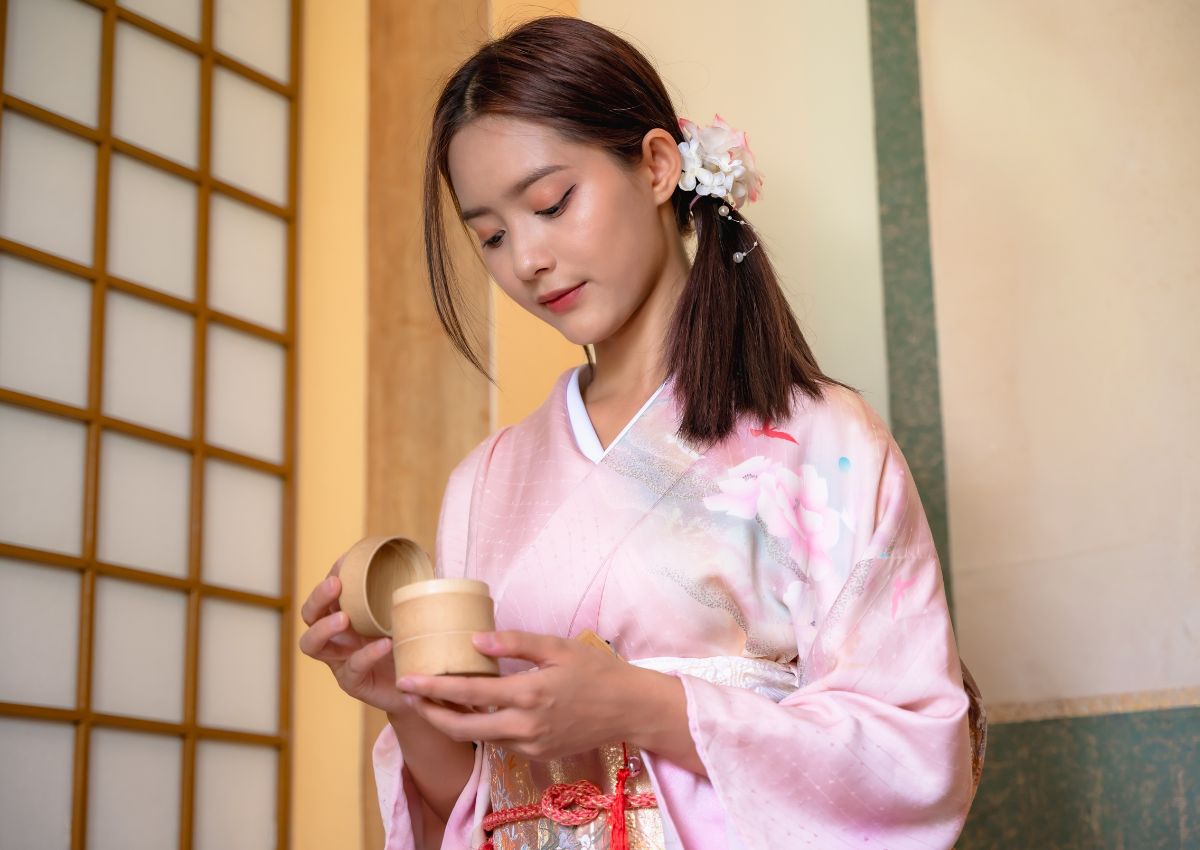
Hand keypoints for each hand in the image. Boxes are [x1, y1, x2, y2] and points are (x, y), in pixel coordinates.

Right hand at [298, 555, 407, 714]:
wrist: (422, 686)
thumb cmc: (411, 644)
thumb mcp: (410, 614)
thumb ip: (412, 589)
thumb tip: (424, 555)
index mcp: (347, 615)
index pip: (328, 593)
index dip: (331, 576)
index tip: (344, 561)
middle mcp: (337, 636)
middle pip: (309, 615)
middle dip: (318, 597)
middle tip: (335, 585)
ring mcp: (340, 660)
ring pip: (312, 644)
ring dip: (324, 628)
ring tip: (343, 618)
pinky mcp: (353, 683)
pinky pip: (352, 667)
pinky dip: (367, 654)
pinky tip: (384, 644)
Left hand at [396, 631, 650, 761]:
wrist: (629, 709)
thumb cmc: (596, 671)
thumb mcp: (558, 647)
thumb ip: (515, 643)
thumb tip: (475, 640)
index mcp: (528, 694)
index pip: (468, 693)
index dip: (433, 688)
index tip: (407, 680)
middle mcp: (525, 725)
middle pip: (462, 728)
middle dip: (431, 713)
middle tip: (409, 696)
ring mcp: (531, 745)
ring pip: (479, 738)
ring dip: (454, 721)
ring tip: (436, 700)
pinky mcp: (538, 754)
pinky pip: (500, 741)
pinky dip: (482, 727)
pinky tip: (474, 710)